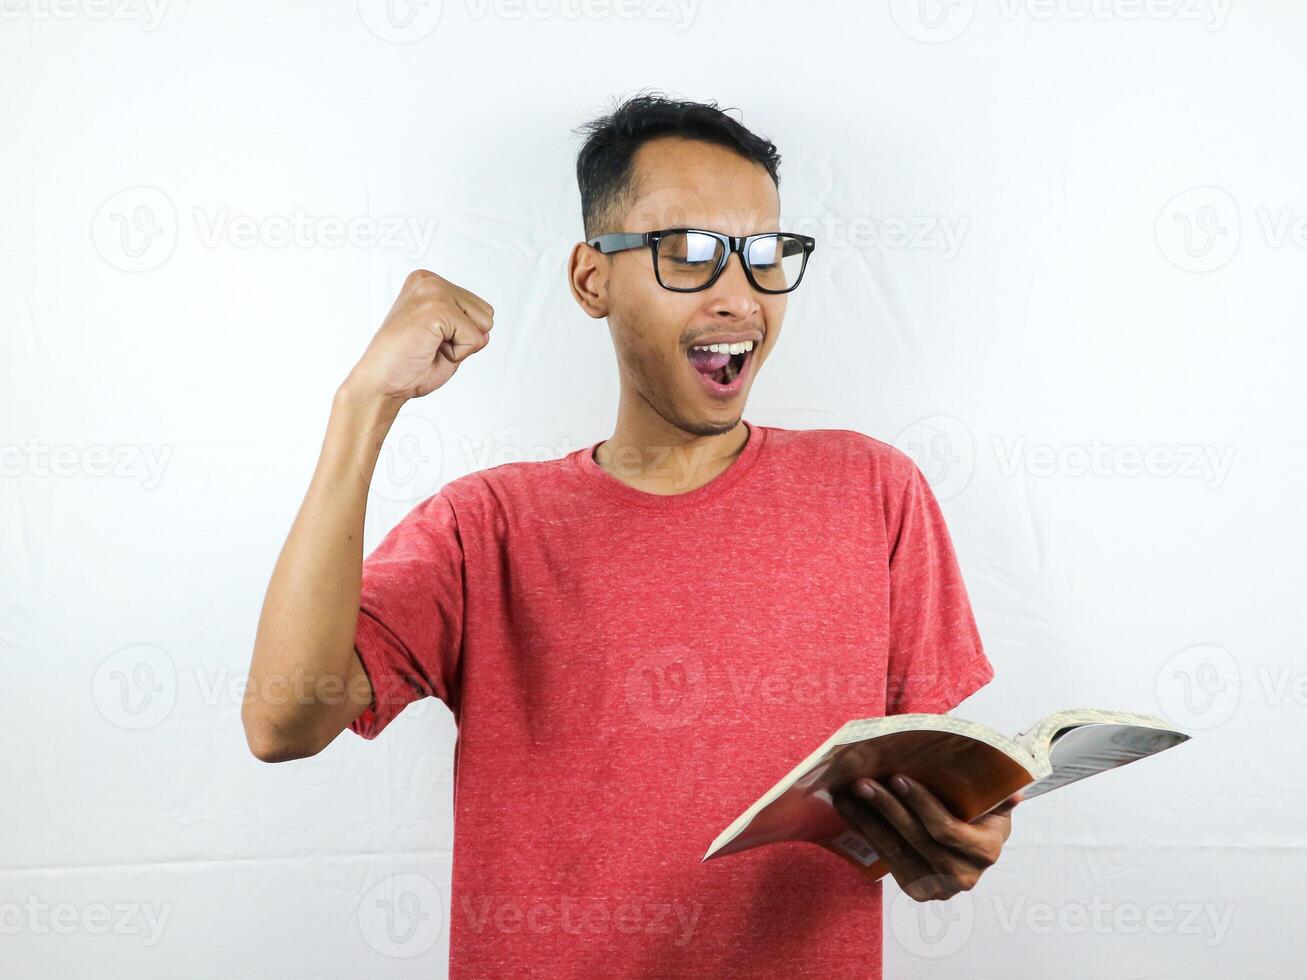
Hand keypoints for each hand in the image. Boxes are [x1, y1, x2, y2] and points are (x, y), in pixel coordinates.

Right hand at [344, 269, 493, 402]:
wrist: (381, 383)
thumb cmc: (408, 365)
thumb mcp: (449, 341)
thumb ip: (470, 329)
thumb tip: (487, 328)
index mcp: (430, 284)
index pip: (479, 309)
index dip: (463, 334)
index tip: (431, 339)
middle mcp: (430, 281)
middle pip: (486, 313)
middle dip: (465, 337)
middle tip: (430, 344)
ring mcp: (432, 291)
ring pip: (483, 323)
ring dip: (461, 344)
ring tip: (429, 345)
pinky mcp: (436, 307)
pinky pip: (474, 338)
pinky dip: (458, 353)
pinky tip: (429, 349)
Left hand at [831, 775, 1022, 901]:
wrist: (971, 846)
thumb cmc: (981, 815)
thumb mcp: (994, 804)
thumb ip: (1000, 797)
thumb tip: (1015, 792)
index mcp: (985, 851)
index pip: (947, 830)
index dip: (922, 805)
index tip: (898, 778)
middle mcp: (963, 875)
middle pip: (917, 839)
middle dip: (887, 808)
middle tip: (863, 783)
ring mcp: (938, 886)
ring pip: (897, 850)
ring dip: (868, 820)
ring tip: (847, 796)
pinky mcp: (915, 889)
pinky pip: (887, 858)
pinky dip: (867, 833)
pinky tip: (851, 812)